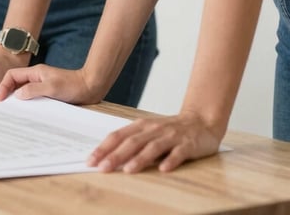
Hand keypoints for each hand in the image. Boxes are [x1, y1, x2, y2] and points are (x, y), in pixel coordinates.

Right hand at [0, 64, 101, 103]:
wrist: (90, 87)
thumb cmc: (73, 85)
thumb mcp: (52, 88)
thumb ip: (33, 90)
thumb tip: (17, 95)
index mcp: (36, 72)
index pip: (13, 75)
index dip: (4, 85)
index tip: (0, 98)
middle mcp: (37, 78)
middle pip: (16, 83)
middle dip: (7, 92)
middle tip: (2, 106)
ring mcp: (43, 86)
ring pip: (24, 91)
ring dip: (17, 99)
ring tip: (12, 111)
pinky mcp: (49, 94)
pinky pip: (33, 98)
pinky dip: (27, 104)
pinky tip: (27, 113)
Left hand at [87, 110, 222, 172]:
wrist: (200, 121)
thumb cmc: (170, 130)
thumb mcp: (148, 131)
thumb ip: (132, 141)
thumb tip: (109, 156)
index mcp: (141, 125)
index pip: (118, 136)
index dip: (104, 148)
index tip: (91, 160)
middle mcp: (153, 129)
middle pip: (131, 142)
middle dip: (115, 155)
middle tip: (102, 168)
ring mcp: (171, 136)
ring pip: (152, 147)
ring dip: (139, 159)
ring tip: (127, 170)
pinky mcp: (187, 144)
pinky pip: (178, 153)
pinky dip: (170, 160)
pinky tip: (163, 169)